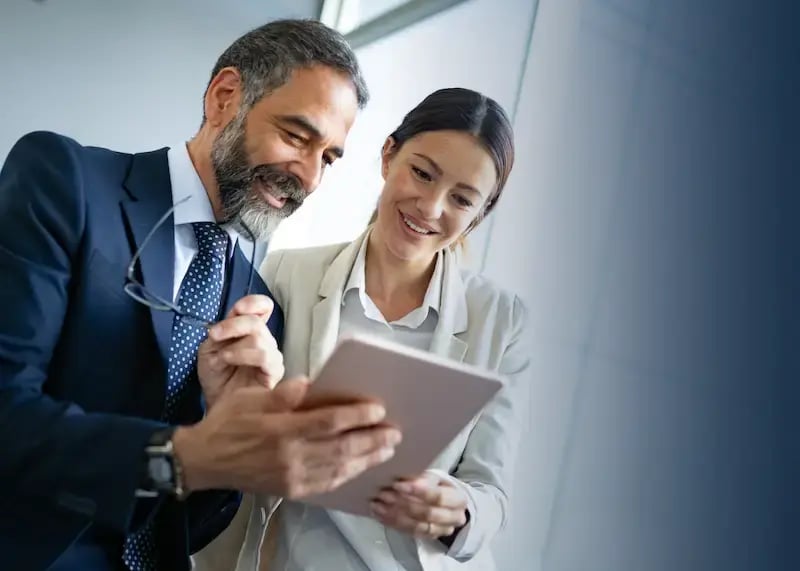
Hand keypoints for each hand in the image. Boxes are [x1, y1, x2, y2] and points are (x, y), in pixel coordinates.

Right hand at [172, 377, 401, 497]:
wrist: (204, 461)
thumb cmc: (228, 422)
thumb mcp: (251, 398)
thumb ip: (283, 394)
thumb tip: (310, 384)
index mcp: (280, 429)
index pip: (328, 422)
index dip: (357, 416)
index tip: (378, 408)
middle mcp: (289, 456)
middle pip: (341, 448)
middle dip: (372, 440)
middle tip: (394, 431)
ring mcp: (291, 477)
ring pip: (338, 468)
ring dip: (367, 459)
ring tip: (387, 449)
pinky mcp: (290, 489)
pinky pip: (326, 484)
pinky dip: (348, 475)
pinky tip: (362, 467)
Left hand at [197, 294, 283, 408]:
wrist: (216, 404)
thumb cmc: (215, 377)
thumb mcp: (210, 347)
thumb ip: (223, 329)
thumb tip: (234, 314)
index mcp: (250, 330)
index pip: (263, 307)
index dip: (253, 303)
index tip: (237, 308)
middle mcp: (265, 340)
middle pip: (256, 321)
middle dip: (232, 325)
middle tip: (214, 335)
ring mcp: (272, 356)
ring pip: (260, 338)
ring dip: (235, 345)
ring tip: (221, 357)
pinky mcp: (275, 373)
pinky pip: (265, 356)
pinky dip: (243, 355)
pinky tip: (229, 361)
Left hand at [370, 471, 468, 539]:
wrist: (445, 503)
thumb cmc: (437, 485)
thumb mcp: (435, 477)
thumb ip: (424, 478)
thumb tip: (407, 477)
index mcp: (458, 499)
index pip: (438, 497)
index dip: (418, 491)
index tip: (397, 484)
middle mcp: (453, 518)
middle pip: (427, 514)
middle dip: (403, 504)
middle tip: (384, 494)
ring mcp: (441, 531)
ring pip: (417, 526)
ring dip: (395, 515)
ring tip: (378, 504)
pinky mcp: (428, 538)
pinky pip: (409, 533)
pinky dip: (393, 523)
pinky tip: (380, 514)